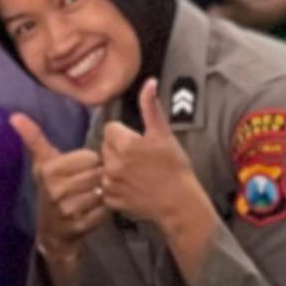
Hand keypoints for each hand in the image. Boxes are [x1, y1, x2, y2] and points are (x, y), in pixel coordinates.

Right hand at [10, 113, 105, 255]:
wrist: (50, 230)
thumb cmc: (50, 188)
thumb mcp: (42, 163)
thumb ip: (34, 138)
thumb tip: (15, 116)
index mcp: (49, 170)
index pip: (90, 157)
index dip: (91, 161)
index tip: (84, 166)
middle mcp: (56, 190)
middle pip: (97, 174)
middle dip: (98, 177)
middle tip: (92, 182)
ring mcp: (66, 211)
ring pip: (102, 193)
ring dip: (102, 194)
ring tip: (94, 194)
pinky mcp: (78, 228)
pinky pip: (103, 212)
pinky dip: (104, 211)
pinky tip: (95, 209)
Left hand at [100, 80, 197, 226]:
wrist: (180, 203)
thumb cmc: (175, 167)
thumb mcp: (164, 134)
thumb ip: (151, 107)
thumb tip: (149, 82)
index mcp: (123, 145)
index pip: (110, 129)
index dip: (124, 134)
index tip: (138, 142)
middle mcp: (112, 164)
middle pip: (105, 147)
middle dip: (118, 150)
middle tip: (139, 159)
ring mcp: (111, 184)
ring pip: (105, 167)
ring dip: (116, 169)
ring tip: (137, 174)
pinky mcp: (112, 201)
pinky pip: (107, 189)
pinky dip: (117, 188)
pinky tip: (133, 188)